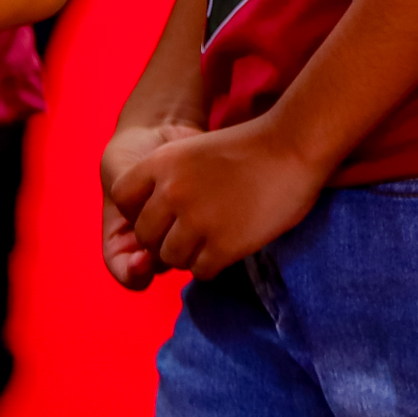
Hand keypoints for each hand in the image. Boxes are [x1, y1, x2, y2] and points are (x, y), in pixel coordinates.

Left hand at [110, 115, 330, 279]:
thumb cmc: (251, 147)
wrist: (295, 145)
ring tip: (214, 239)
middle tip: (194, 231)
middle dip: (165, 238)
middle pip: (146, 235)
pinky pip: (200, 271)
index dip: (140, 209)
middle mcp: (172, 192)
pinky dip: (213, 264)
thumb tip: (154, 222)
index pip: (122, 198)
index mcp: (162, 162)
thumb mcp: (195, 150)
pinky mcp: (222, 246)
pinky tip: (230, 246)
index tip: (164, 210)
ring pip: (170, 258)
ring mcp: (196, 221)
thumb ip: (169, 180)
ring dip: (189, 254)